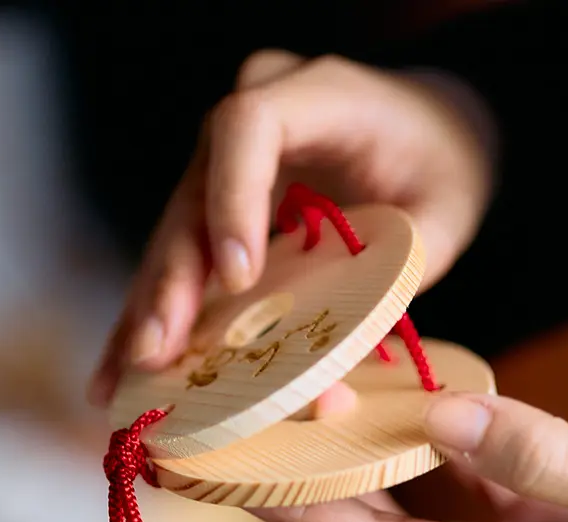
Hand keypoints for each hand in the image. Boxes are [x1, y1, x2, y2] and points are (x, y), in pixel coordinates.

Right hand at [88, 50, 496, 404]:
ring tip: (121, 381)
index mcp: (315, 94)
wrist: (430, 130)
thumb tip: (332, 380)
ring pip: (175, 233)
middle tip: (156, 351)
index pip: (249, 128)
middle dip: (173, 280)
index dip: (232, 199)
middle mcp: (250, 117)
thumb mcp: (446, 214)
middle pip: (194, 192)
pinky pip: (181, 257)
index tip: (239, 278)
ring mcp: (223, 158)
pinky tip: (120, 371)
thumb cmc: (440, 165)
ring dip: (149, 310)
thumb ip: (402, 277)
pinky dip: (158, 315)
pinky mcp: (214, 200)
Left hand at [253, 395, 567, 521]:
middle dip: (328, 501)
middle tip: (262, 447)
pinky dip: (437, 456)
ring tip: (313, 424)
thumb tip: (444, 417)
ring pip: (429, 520)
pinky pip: (474, 495)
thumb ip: (545, 452)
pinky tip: (406, 412)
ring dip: (375, 476)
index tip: (260, 484)